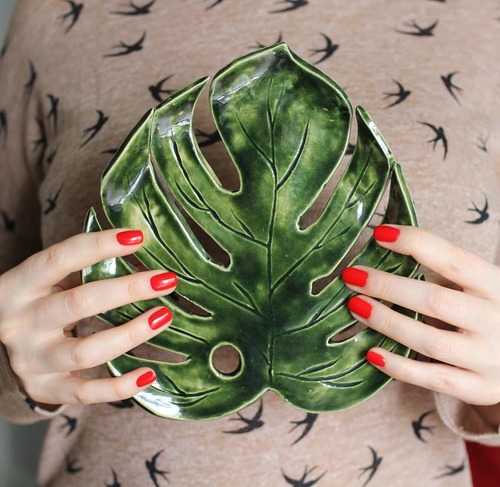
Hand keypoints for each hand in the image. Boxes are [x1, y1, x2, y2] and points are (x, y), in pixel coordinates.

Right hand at [0, 229, 176, 406]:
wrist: (6, 340)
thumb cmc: (42, 301)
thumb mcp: (52, 280)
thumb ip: (87, 267)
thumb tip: (143, 251)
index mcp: (20, 285)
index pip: (59, 259)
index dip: (99, 246)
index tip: (138, 238)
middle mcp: (19, 323)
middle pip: (78, 304)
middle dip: (128, 290)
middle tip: (167, 280)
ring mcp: (31, 360)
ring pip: (85, 352)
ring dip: (130, 334)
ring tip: (164, 317)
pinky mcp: (45, 389)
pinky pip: (85, 392)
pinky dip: (119, 386)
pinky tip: (149, 373)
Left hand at [341, 225, 499, 408]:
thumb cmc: (489, 312)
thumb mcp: (479, 286)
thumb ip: (443, 272)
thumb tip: (385, 249)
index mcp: (496, 285)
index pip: (454, 259)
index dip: (415, 243)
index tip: (379, 235)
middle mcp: (497, 320)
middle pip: (435, 300)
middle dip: (387, 286)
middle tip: (351, 276)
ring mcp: (489, 357)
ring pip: (430, 340)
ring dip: (386, 322)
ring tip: (355, 306)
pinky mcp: (479, 388)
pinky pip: (433, 379)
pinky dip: (399, 367)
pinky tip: (372, 353)